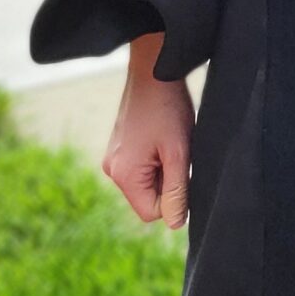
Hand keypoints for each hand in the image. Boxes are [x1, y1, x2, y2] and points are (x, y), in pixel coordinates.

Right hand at [103, 32, 193, 228]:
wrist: (153, 70)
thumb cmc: (168, 108)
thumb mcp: (179, 152)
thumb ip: (177, 190)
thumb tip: (174, 224)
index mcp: (123, 175)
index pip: (152, 212)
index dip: (175, 197)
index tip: (182, 168)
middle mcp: (112, 170)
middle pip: (148, 197)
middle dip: (168, 181)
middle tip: (177, 151)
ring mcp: (113, 158)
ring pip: (147, 182)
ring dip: (164, 169)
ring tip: (170, 141)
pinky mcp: (119, 148)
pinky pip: (141, 168)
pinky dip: (156, 159)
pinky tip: (163, 137)